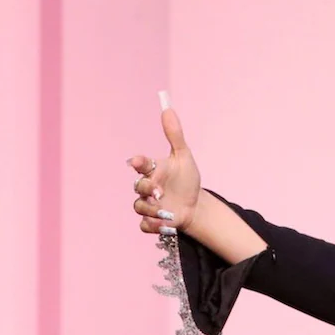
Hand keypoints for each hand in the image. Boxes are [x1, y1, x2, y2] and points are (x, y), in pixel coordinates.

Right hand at [128, 91, 201, 235]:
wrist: (195, 204)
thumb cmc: (186, 179)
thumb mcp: (184, 157)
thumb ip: (175, 135)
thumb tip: (168, 109)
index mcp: (153, 170)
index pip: (141, 164)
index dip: (139, 163)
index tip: (140, 162)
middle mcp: (147, 187)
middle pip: (138, 187)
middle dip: (147, 188)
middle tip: (159, 191)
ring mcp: (148, 205)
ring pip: (139, 207)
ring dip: (152, 209)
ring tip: (167, 212)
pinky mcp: (152, 221)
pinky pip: (144, 225)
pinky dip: (152, 225)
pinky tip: (164, 224)